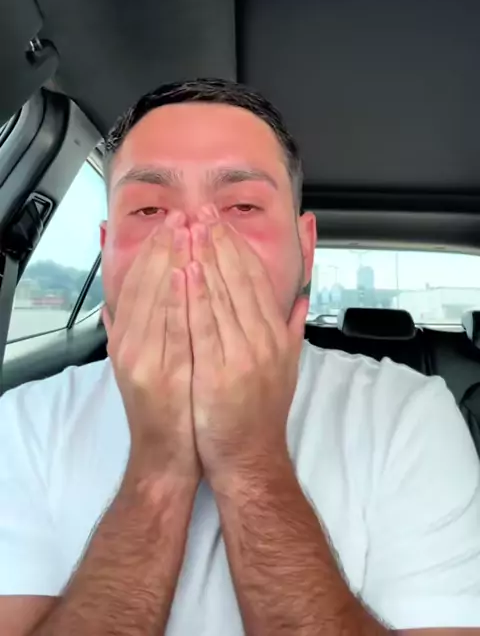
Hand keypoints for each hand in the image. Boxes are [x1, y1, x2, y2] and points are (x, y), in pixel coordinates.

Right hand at [103, 211, 199, 487]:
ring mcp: (142, 359)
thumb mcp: (141, 363)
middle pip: (145, 285)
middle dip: (163, 247)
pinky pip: (169, 330)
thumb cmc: (167, 406)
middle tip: (180, 214)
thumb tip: (121, 302)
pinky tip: (182, 274)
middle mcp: (130, 344)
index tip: (172, 221)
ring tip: (183, 230)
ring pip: (154, 299)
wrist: (168, 457)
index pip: (139, 283)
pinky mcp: (159, 375)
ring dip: (168, 262)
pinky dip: (173, 300)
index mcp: (129, 337)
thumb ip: (131, 330)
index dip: (155, 250)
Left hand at [186, 206, 308, 487]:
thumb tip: (301, 299)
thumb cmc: (261, 413)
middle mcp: (263, 340)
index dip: (238, 248)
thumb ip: (293, 329)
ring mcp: (242, 356)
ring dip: (205, 260)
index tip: (221, 224)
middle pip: (240, 281)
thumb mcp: (287, 367)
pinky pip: (204, 326)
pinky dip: (194, 296)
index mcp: (277, 335)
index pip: (256, 280)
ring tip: (190, 230)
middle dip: (220, 244)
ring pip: (222, 296)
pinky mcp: (218, 372)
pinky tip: (183, 272)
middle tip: (203, 213)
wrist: (250, 456)